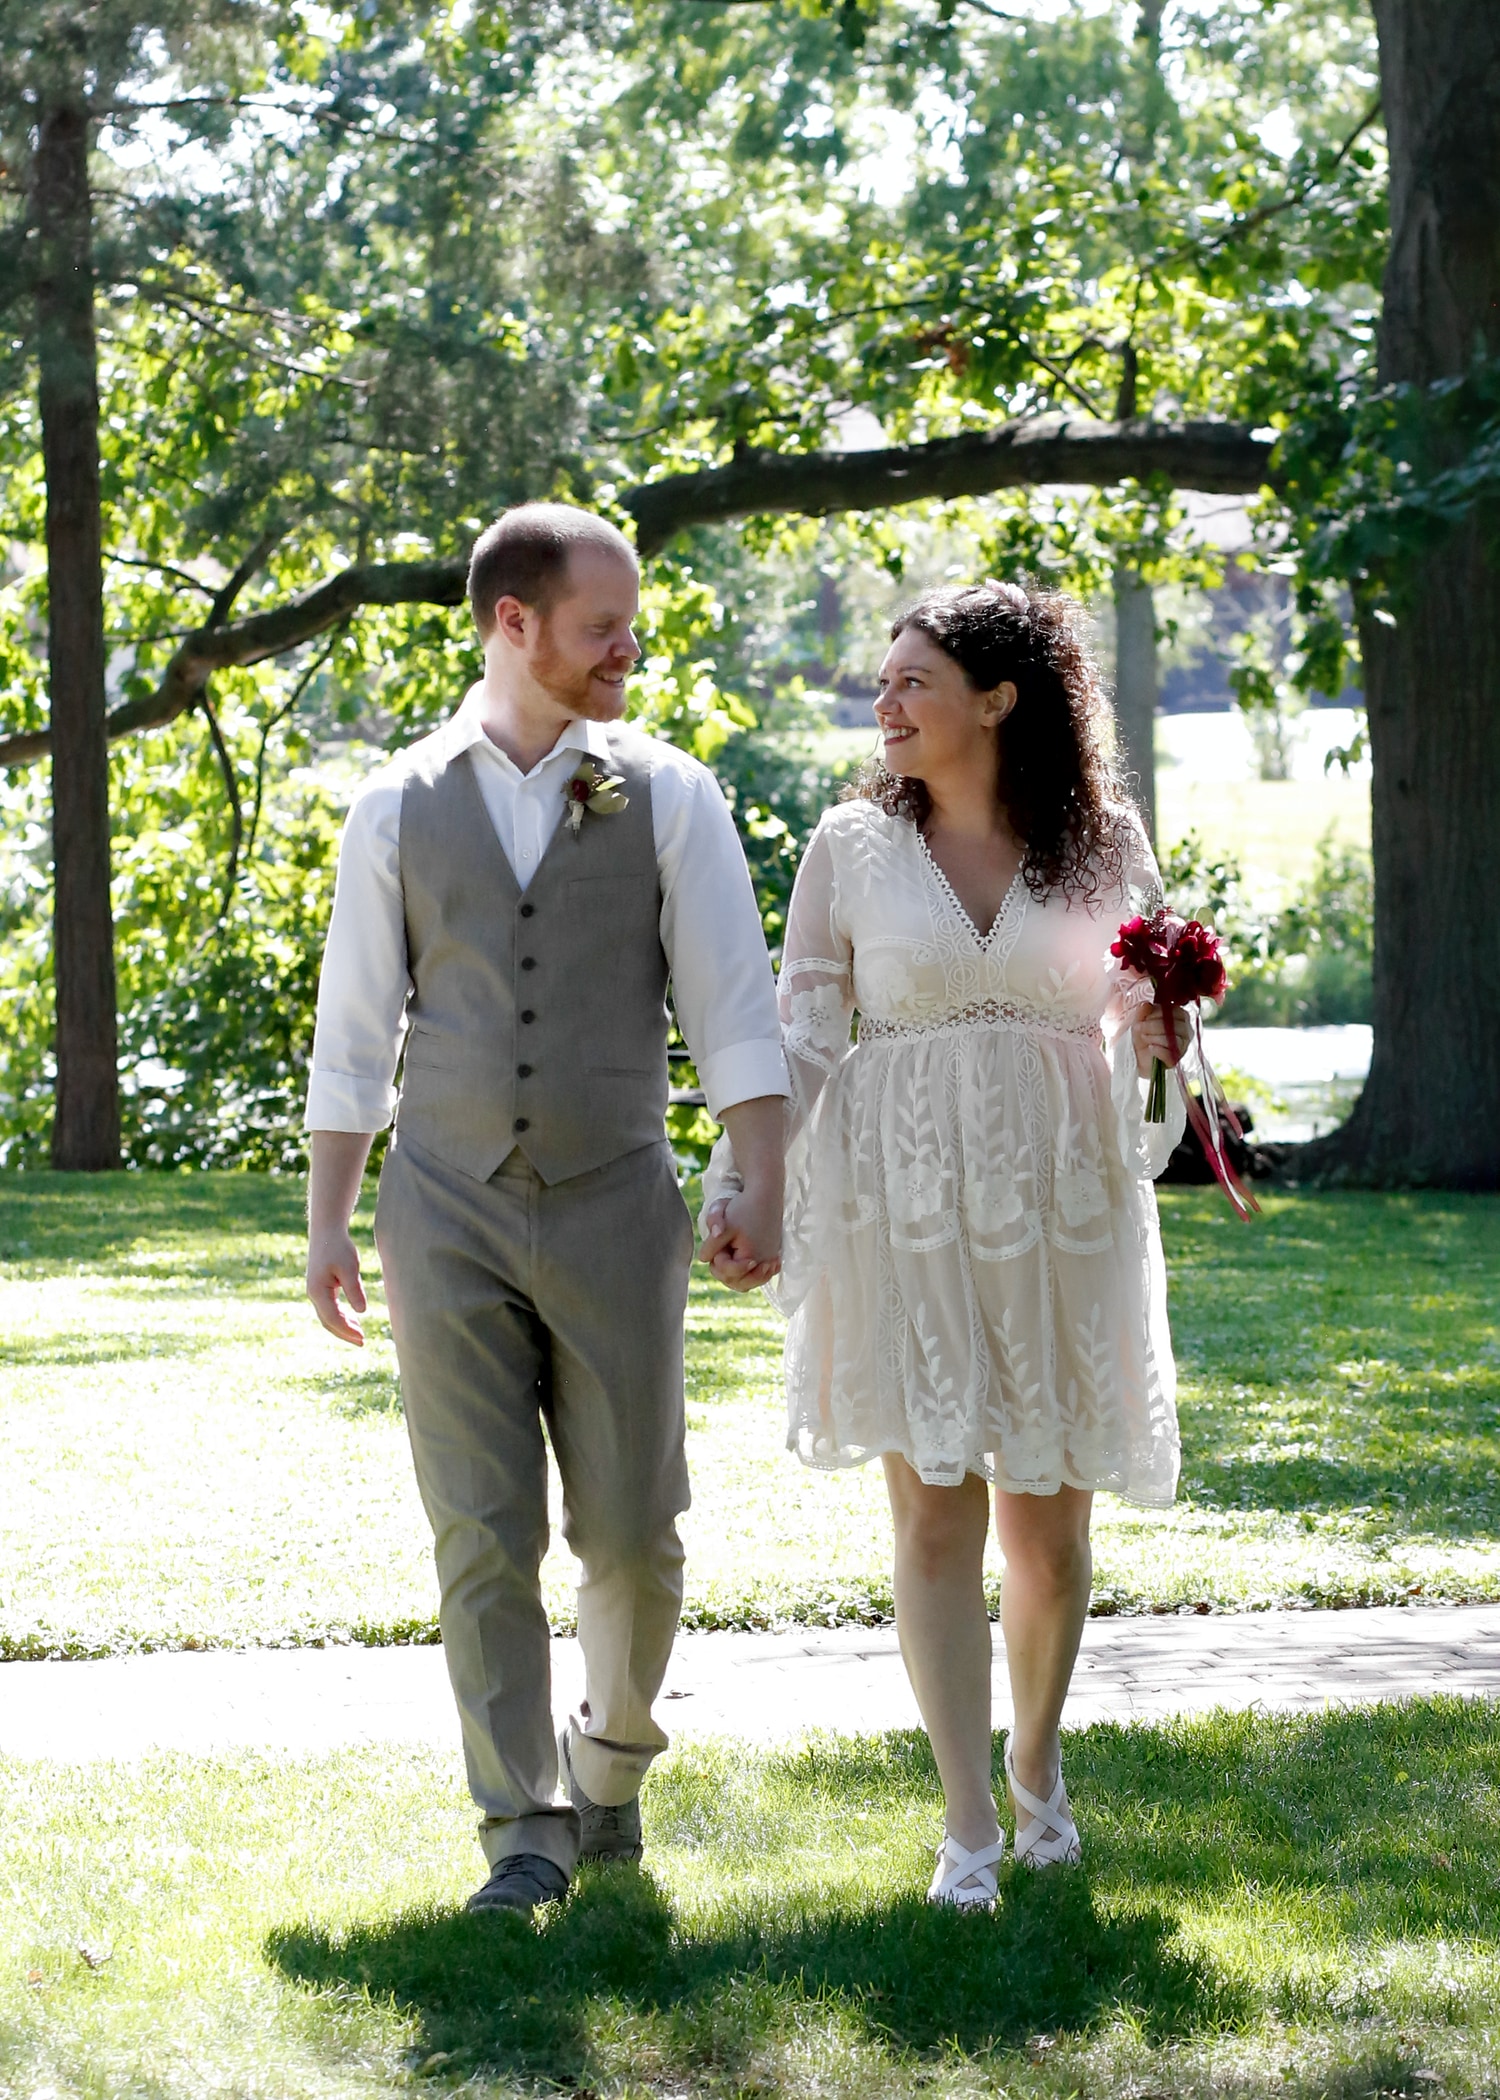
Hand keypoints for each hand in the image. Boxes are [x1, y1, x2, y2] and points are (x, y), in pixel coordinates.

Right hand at [307, 1226, 367, 1344]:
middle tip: (362, 1342)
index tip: (362, 1337)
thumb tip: (362, 1311)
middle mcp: (314, 1294)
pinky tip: (353, 1319)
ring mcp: (316, 1291)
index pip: (332, 1318)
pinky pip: (329, 1308)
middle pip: (328, 1321)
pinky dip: (341, 1317)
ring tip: (360, 1334)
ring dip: (343, 1326)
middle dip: (344, 1333)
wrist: (326, 1231)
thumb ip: (354, 1289)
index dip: (347, 1330)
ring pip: (328, 1316)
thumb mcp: (349, 1267)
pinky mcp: (321, 1288)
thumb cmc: (339, 1247)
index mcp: (318, 1291)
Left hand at [697, 1184, 781, 1292]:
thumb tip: (704, 1259)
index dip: (718, 1260)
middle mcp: (765, 1263)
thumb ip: (711, 1246)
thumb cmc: (744, 1207)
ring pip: (749, 1281)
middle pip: (739, 1283)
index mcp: (752, 1258)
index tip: (719, 1241)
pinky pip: (760, 1273)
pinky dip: (750, 1272)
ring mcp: (770, 1259)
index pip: (728, 1273)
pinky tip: (745, 1262)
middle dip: (725, 1271)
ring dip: (737, 1274)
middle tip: (720, 1253)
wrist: (765, 1193)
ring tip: (730, 1258)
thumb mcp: (724, 1226)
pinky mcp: (773, 1254)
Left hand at [1133, 1000, 1192, 1076]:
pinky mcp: (1174, 1061)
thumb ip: (1142, 1011)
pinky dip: (1158, 1049)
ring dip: (1154, 1037)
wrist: (1134, 1056)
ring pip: (1173, 1039)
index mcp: (1180, 1018)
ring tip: (1143, 1037)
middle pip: (1176, 1025)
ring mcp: (1181, 1047)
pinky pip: (1169, 1054)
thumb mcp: (1138, 1020)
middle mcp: (1185, 1032)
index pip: (1177, 1012)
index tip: (1146, 1016)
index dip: (1160, 1013)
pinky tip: (1150, 1047)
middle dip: (1154, 1025)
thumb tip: (1146, 1004)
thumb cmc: (1141, 1034)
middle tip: (1139, 1027)